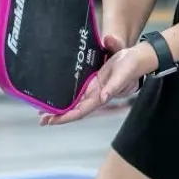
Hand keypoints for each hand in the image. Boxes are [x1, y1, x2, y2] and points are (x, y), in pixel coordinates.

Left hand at [38, 34, 154, 126]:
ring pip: (75, 101)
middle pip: (74, 109)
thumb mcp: (123, 73)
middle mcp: (96, 95)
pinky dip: (68, 95)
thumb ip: (114, 86)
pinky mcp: (94, 80)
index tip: (52, 121)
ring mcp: (94, 88)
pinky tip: (59, 94)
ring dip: (61, 107)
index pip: (80, 111)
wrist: (136, 57)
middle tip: (41, 119)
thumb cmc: (131, 65)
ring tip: (45, 110)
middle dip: (59, 115)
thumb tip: (103, 97)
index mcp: (101, 96)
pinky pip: (78, 91)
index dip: (66, 117)